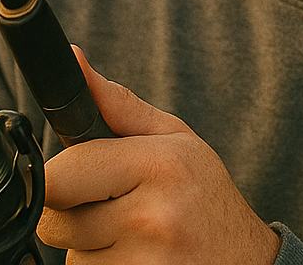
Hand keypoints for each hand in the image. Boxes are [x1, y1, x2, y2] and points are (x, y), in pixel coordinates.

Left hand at [36, 47, 280, 263]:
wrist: (248, 261)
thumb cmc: (205, 194)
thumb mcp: (174, 139)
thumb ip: (117, 105)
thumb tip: (73, 57)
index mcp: (158, 164)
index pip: (61, 174)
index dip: (60, 177)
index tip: (76, 178)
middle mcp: (152, 217)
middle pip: (55, 222)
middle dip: (70, 215)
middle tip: (110, 208)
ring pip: (69, 258)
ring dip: (88, 250)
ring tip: (131, 238)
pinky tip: (135, 260)